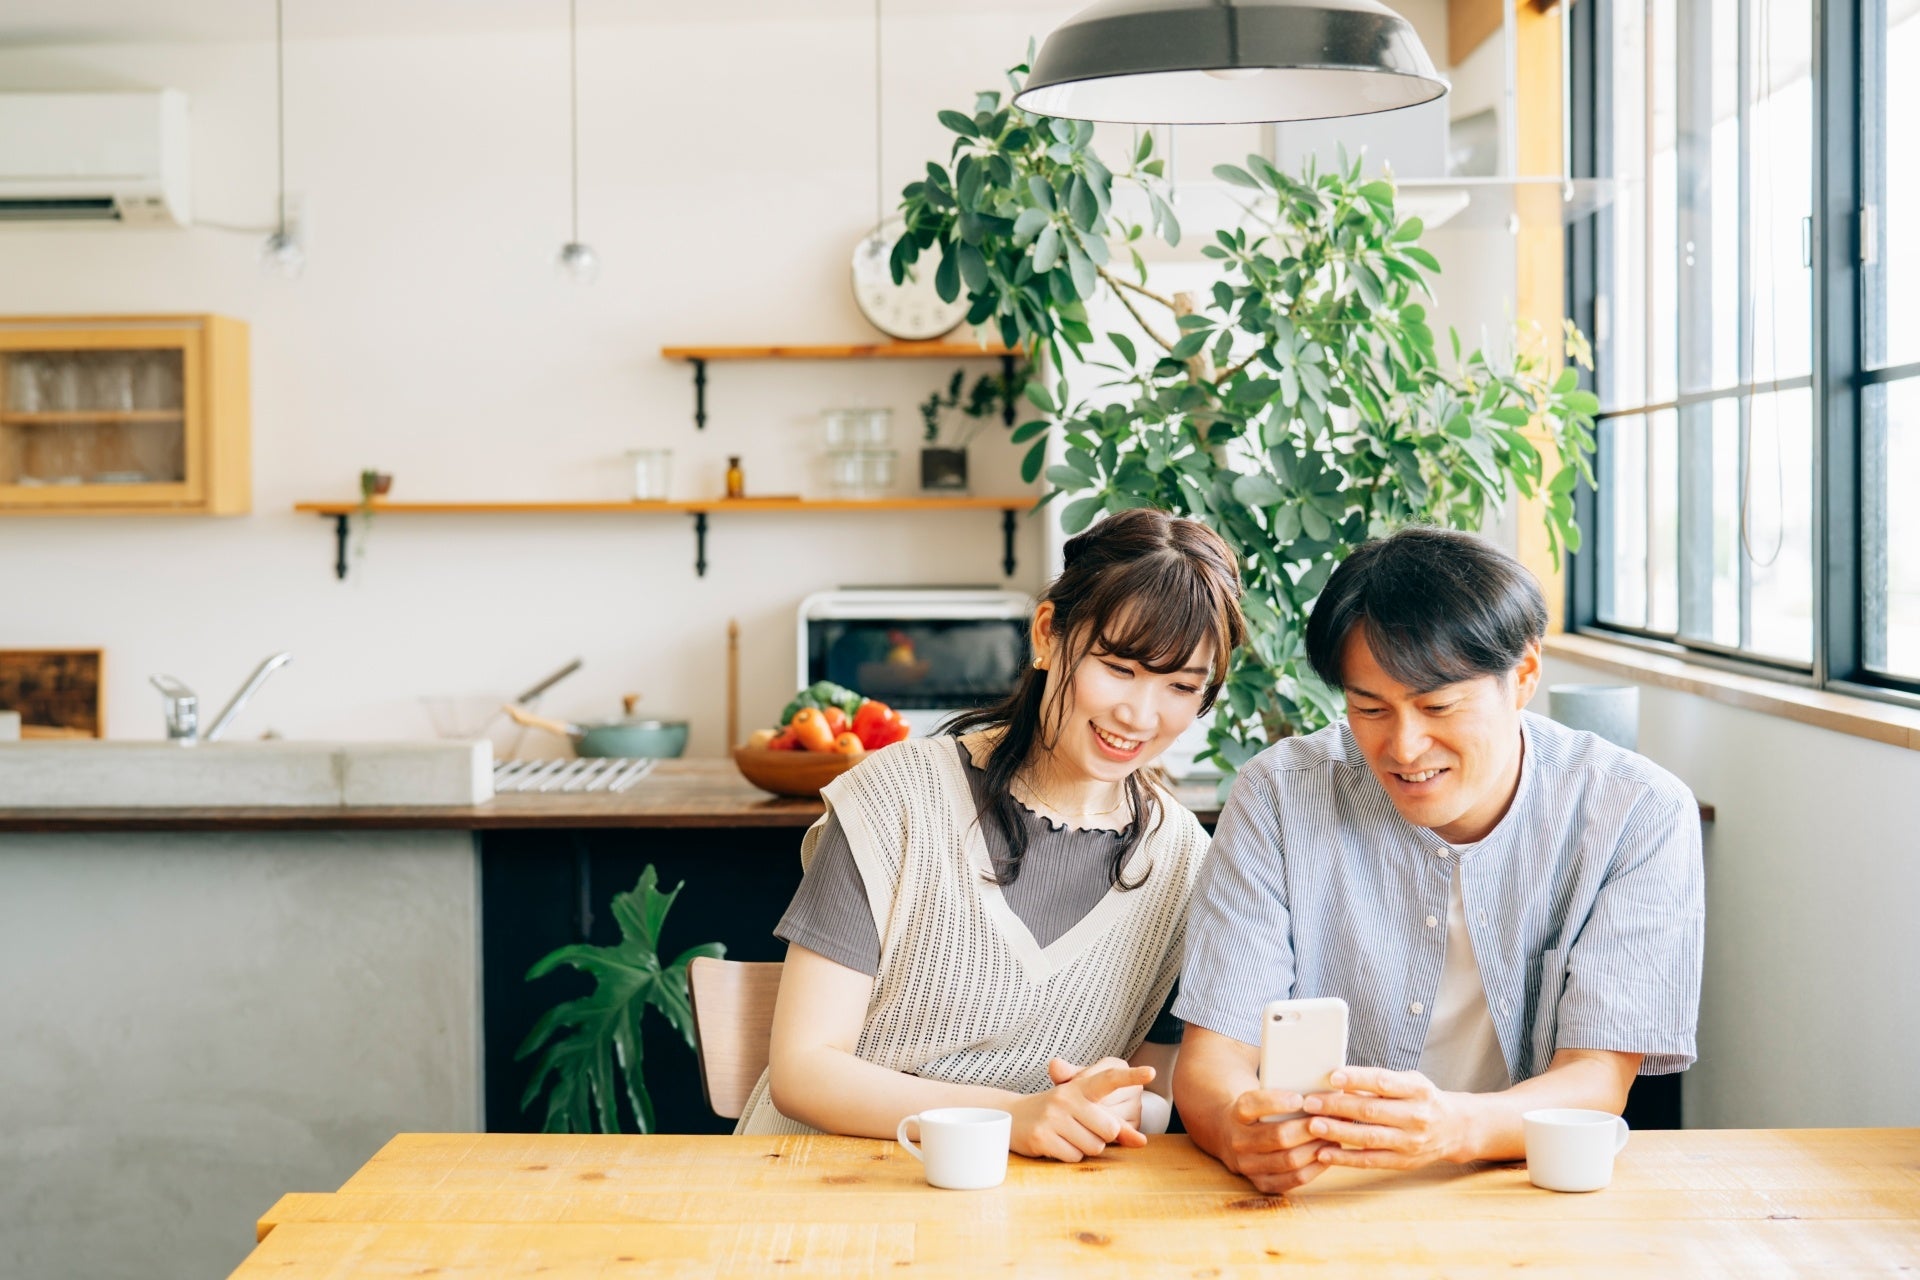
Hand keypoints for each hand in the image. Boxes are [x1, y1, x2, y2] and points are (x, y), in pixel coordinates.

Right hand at [1008, 1062, 1154, 1161]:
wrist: (1013, 1116)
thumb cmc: (1057, 1113)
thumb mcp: (1083, 1109)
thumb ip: (1114, 1124)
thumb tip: (1142, 1142)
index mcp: (1079, 1087)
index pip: (1109, 1079)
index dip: (1131, 1076)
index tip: (1151, 1072)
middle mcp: (1066, 1098)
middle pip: (1109, 1130)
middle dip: (1101, 1137)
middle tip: (1082, 1129)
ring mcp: (1052, 1117)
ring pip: (1094, 1147)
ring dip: (1085, 1148)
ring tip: (1067, 1136)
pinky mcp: (1042, 1137)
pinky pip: (1074, 1157)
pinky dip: (1069, 1156)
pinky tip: (1056, 1144)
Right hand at [1217, 1088, 1334, 1193]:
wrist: (1231, 1135)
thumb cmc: (1258, 1110)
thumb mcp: (1259, 1095)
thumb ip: (1281, 1087)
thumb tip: (1321, 1085)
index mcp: (1236, 1114)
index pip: (1252, 1105)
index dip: (1277, 1102)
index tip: (1300, 1098)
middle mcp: (1238, 1141)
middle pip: (1278, 1136)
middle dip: (1307, 1128)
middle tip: (1329, 1119)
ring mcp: (1248, 1165)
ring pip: (1289, 1160)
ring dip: (1316, 1148)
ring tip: (1333, 1136)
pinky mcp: (1262, 1183)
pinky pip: (1294, 1179)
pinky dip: (1315, 1168)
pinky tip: (1327, 1155)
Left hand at [1298, 1067, 1471, 1170]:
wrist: (1455, 1129)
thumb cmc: (1423, 1099)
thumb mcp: (1410, 1081)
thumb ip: (1380, 1081)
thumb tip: (1339, 1079)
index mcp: (1418, 1090)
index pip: (1384, 1082)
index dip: (1357, 1079)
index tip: (1332, 1076)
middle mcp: (1416, 1117)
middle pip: (1372, 1111)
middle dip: (1337, 1106)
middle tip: (1310, 1102)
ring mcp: (1411, 1142)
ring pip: (1369, 1138)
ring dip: (1337, 1132)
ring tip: (1313, 1125)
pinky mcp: (1403, 1162)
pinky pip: (1371, 1160)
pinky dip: (1346, 1158)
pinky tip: (1324, 1153)